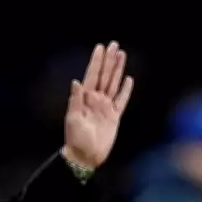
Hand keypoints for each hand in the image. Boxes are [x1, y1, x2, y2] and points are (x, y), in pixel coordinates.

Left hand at [63, 41, 133, 168]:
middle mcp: (96, 100)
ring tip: (121, 54)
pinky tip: (128, 79)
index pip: (92, 75)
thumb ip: (75, 100)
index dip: (96, 61)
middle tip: (114, 44)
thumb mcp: (73, 119)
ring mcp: (106, 107)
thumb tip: (76, 82)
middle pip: (105, 75)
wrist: (85, 156)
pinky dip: (126, 90)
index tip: (100, 47)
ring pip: (114, 83)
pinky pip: (122, 100)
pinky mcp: (114, 117)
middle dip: (109, 60)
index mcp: (85, 98)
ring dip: (117, 69)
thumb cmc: (76, 139)